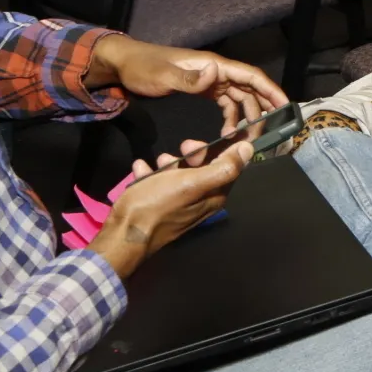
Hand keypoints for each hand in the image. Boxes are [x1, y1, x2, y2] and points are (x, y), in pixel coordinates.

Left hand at [86, 36, 287, 135]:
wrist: (124, 65)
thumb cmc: (143, 68)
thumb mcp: (163, 75)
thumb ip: (191, 78)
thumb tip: (219, 72)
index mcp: (212, 65)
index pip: (250, 76)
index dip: (270, 91)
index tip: (285, 107)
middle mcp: (216, 71)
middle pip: (249, 88)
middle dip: (262, 108)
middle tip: (267, 132)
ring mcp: (210, 80)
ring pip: (239, 97)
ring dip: (247, 116)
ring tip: (247, 137)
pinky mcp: (203, 90)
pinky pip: (226, 103)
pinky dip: (231, 117)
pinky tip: (228, 131)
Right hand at [89, 140, 250, 279]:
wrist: (122, 235)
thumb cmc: (157, 205)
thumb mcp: (192, 183)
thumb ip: (223, 168)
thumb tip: (248, 150)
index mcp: (213, 195)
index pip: (230, 166)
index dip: (225, 148)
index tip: (213, 137)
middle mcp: (200, 200)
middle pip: (203, 167)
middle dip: (191, 154)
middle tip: (180, 152)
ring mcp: (179, 202)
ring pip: (179, 172)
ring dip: (167, 163)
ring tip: (156, 165)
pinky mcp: (159, 204)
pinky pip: (158, 181)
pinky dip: (150, 174)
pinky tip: (140, 170)